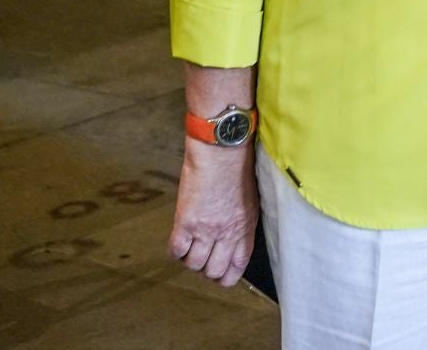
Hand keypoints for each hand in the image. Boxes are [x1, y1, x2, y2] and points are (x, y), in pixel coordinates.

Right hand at [168, 142, 258, 286]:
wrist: (221, 151)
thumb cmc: (239, 169)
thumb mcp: (251, 200)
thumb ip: (242, 224)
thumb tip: (232, 241)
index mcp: (245, 228)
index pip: (237, 266)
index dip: (227, 276)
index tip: (220, 274)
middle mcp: (226, 233)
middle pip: (213, 271)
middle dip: (206, 270)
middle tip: (202, 259)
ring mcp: (205, 229)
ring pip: (194, 264)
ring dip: (190, 260)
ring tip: (190, 247)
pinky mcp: (185, 221)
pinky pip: (175, 250)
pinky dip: (175, 251)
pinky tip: (179, 241)